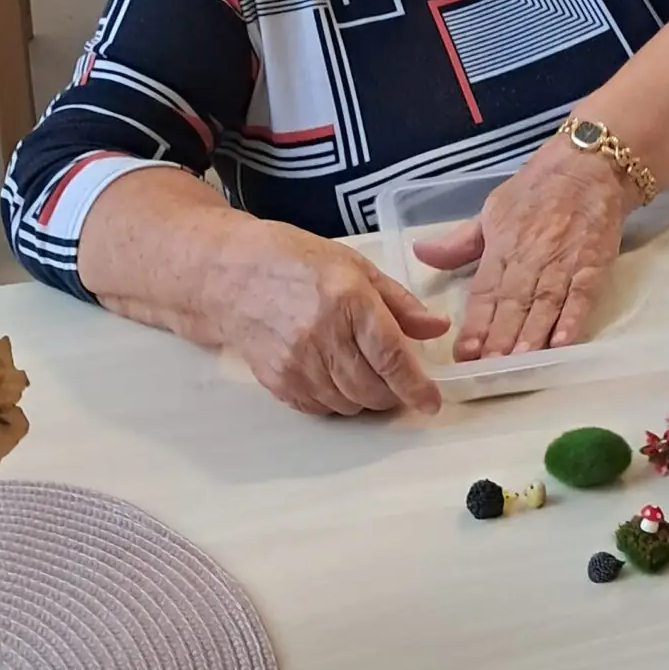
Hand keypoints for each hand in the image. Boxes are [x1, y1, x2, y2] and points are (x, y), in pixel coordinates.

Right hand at [202, 218, 446, 415]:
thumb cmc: (296, 261)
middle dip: (393, 394)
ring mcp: (297, 363)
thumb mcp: (355, 266)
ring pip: (348, 403)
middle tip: (398, 383)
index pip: (391, 357)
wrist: (231, 275)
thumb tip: (437, 328)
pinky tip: (335, 377)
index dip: (416, 386)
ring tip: (365, 374)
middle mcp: (323, 335)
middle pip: (372, 388)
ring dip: (365, 399)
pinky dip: (337, 401)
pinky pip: (320, 408)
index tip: (431, 402)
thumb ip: (398, 302)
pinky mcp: (278, 382)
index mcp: (348, 300)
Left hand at [412, 140, 626, 359]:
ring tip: (518, 366)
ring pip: (545, 305)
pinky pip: (582, 296)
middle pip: (513, 304)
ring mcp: (564, 262)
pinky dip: (573, 321)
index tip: (464, 355)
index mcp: (502, 245)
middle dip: (500, 340)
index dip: (475, 324)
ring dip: (531, 336)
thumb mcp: (491, 210)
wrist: (589, 164)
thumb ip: (459, 243)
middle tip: (489, 372)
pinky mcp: (594, 265)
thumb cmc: (537, 189)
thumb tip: (420, 254)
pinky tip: (562, 345)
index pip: (485, 292)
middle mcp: (531, 257)